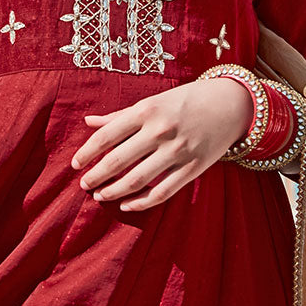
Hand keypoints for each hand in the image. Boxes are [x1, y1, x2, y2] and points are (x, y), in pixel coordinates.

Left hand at [71, 77, 253, 211]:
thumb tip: (88, 122)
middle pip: (117, 161)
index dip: (86, 153)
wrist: (230, 104)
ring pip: (136, 180)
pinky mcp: (192, 168)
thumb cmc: (186, 100)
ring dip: (113, 192)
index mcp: (146, 110)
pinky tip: (126, 205)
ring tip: (100, 195)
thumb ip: (120, 115)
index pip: (106, 136)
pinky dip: (140, 203)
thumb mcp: (153, 101)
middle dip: (95, 176)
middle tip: (84, 184)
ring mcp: (177, 151)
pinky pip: (161, 192)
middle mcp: (160, 131)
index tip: (75, 164)